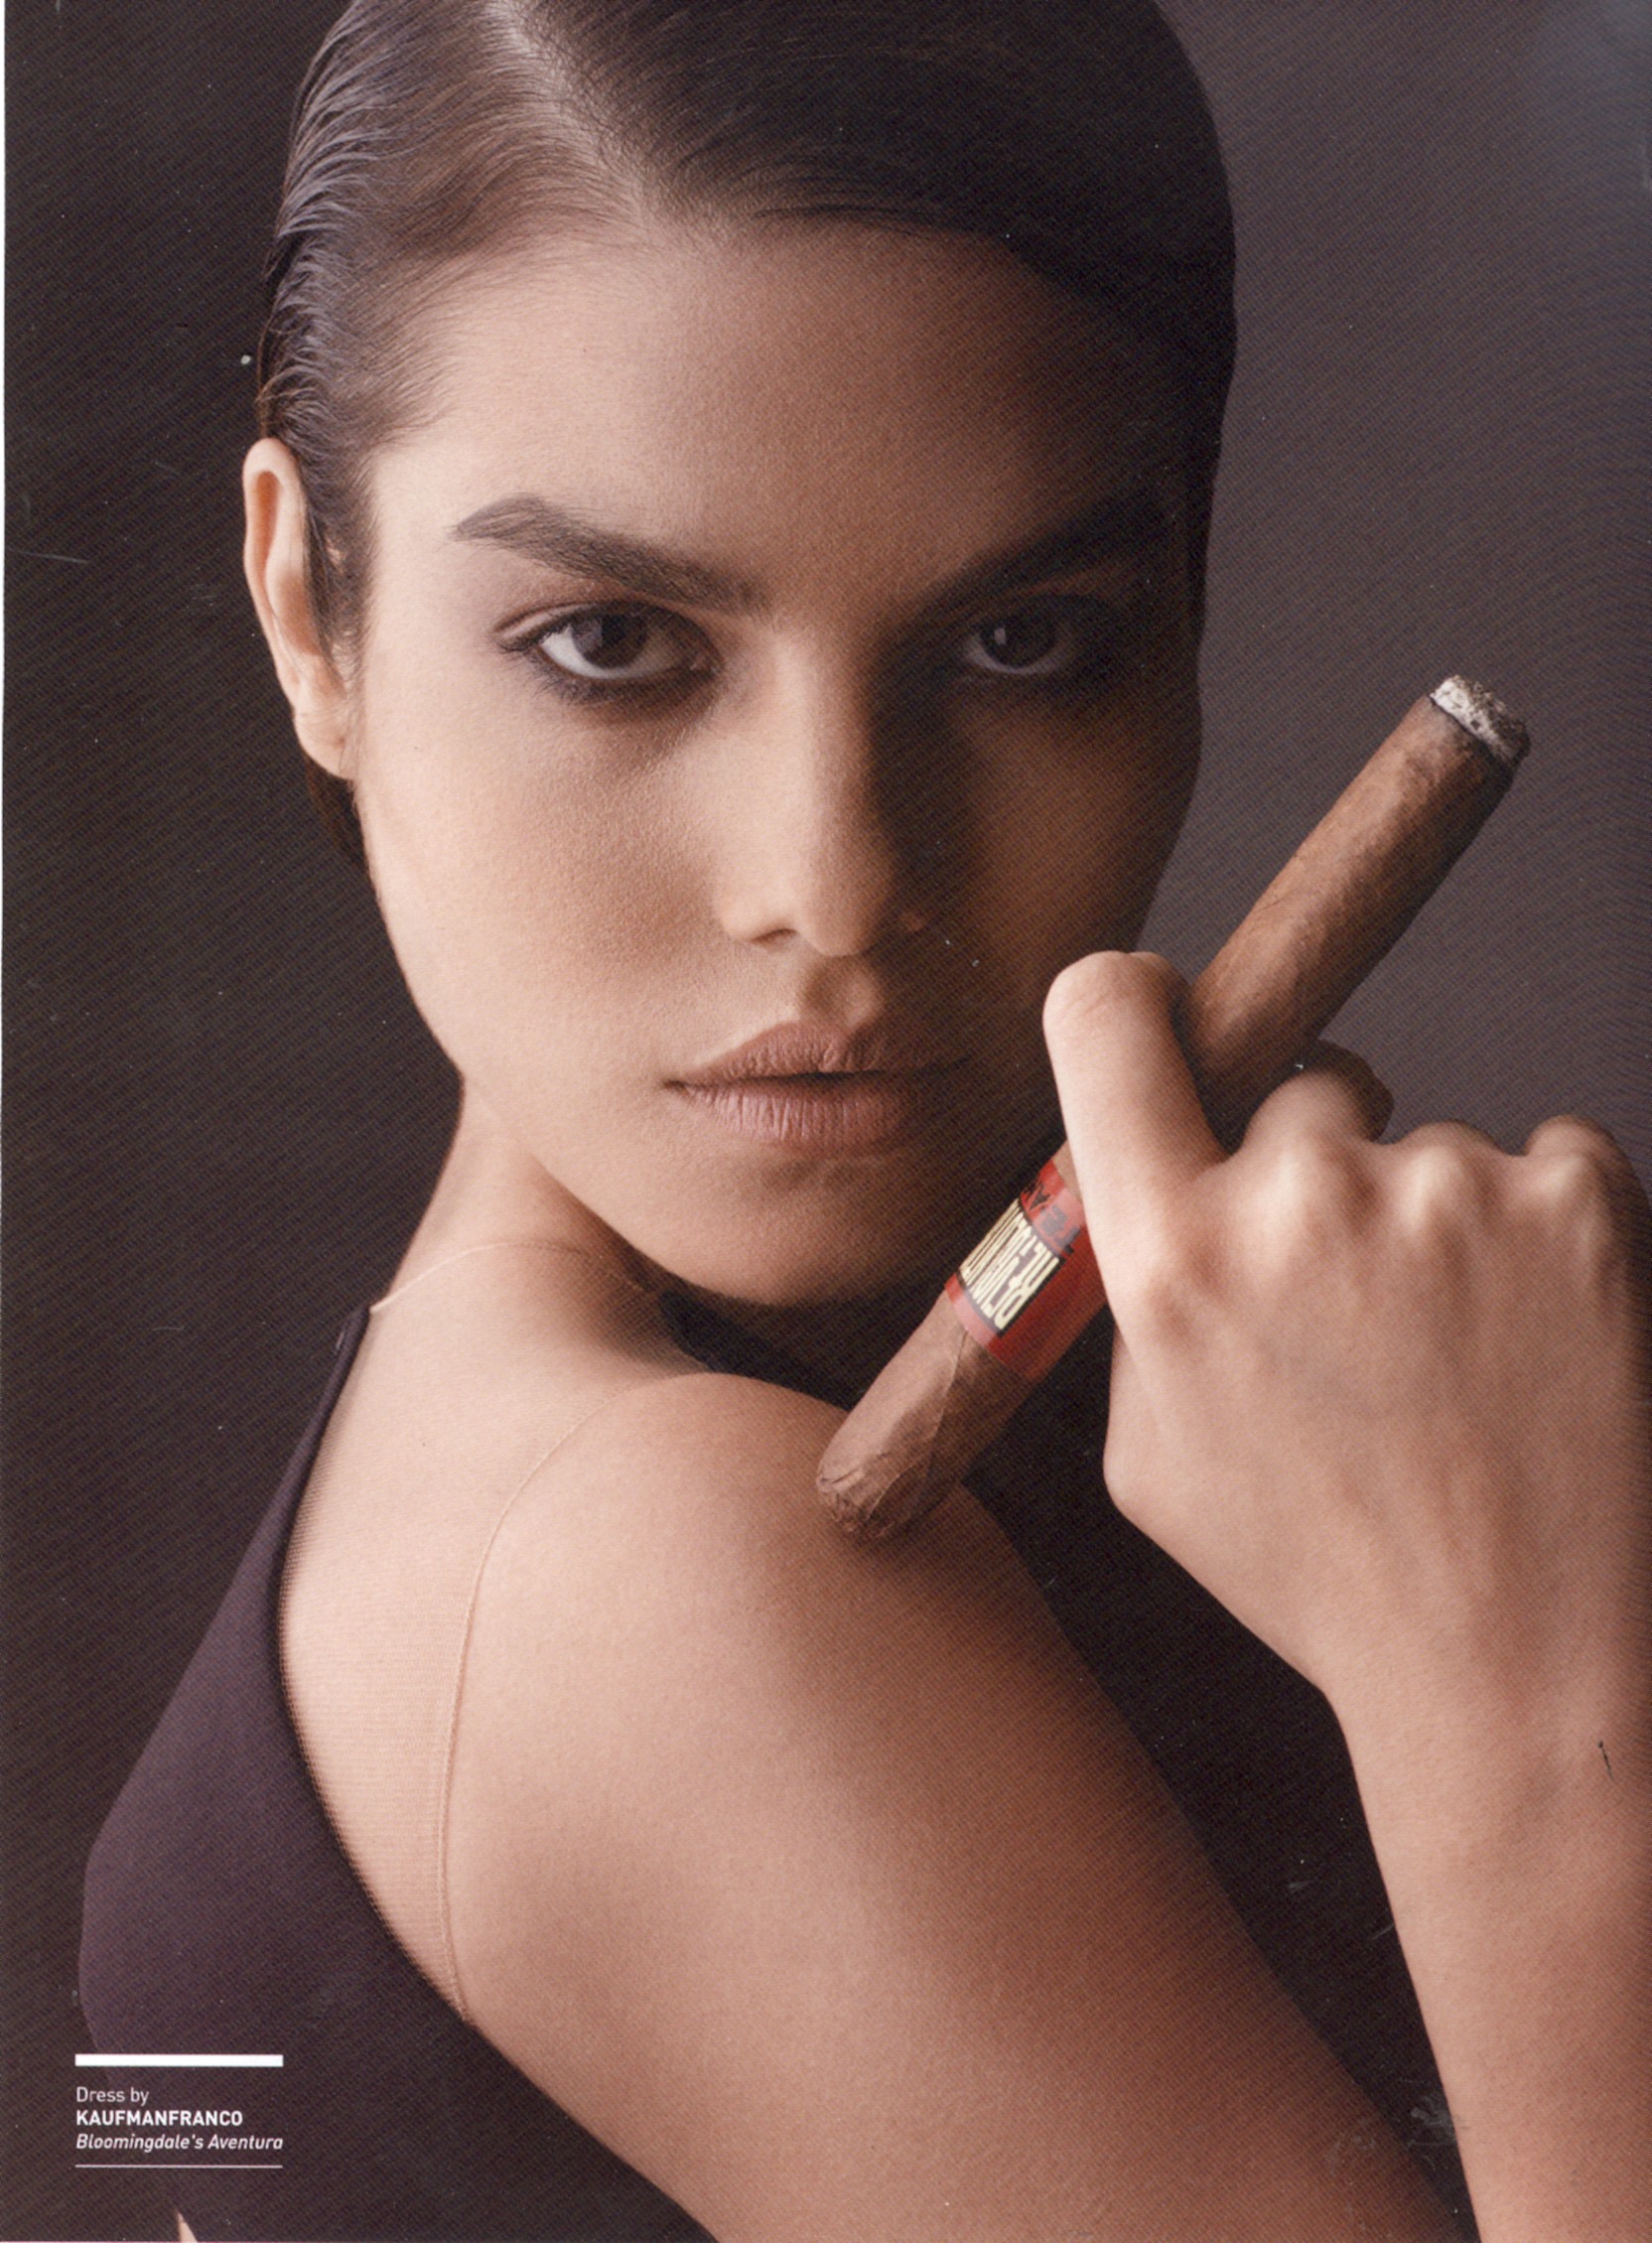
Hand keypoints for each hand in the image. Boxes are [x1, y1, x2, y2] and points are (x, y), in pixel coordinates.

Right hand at [1044, 951, 1651, 1768]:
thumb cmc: (1327, 1575)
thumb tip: (1147, 1188)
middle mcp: (1300, 1200)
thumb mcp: (1152, 1459)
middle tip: (1360, 1295)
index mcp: (1171, 1261)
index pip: (1104, 1021)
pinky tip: (1535, 1347)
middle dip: (1322, 1162)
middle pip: (1301, 1085)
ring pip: (1428, 1146)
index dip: (1130, 999)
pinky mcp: (1577, 1199)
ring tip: (1462, 1366)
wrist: (1524, 1668)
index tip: (1163, 1009)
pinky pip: (1543, 1158)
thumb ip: (1134, 1302)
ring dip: (1439, 1225)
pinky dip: (1540, 1233)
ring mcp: (1448, 1190)